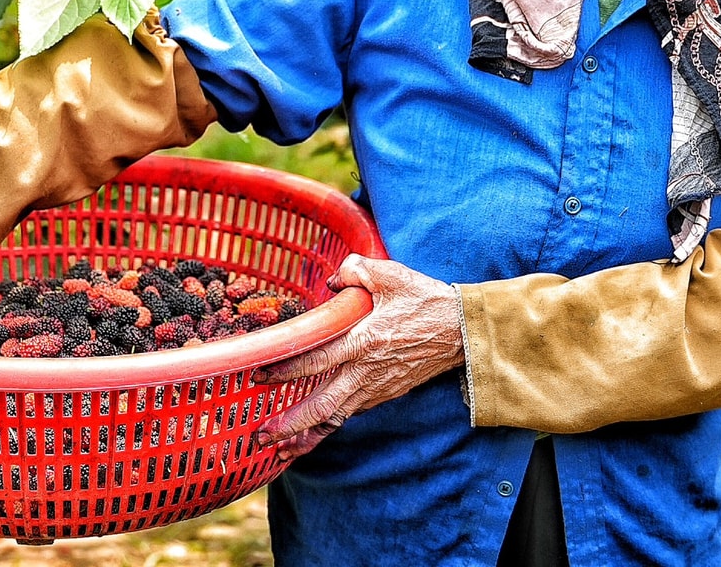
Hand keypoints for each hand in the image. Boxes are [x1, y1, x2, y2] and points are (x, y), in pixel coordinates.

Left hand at [252, 254, 463, 462]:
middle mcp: (366, 372)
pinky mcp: (384, 394)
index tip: (258, 375)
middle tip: (261, 435)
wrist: (462, 331)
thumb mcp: (391, 274)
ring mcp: (376, 388)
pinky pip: (350, 414)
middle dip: (290, 425)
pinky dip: (328, 427)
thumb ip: (356, 271)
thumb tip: (331, 280)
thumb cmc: (425, 301)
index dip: (286, 369)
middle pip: (322, 407)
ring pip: (336, 419)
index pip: (316, 359)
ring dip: (306, 436)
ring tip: (279, 450)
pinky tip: (310, 433)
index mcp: (363, 341)